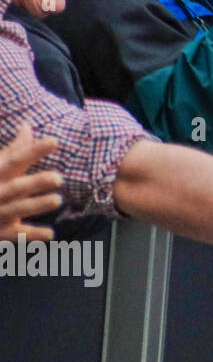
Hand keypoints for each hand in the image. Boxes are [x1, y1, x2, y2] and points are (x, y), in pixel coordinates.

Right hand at [0, 124, 60, 241]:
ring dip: (36, 205)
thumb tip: (28, 127)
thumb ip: (13, 151)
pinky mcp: (1, 232)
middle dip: (35, 183)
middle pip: (15, 187)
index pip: (15, 161)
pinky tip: (51, 234)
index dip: (33, 151)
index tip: (54, 141)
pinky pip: (18, 235)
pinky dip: (33, 235)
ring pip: (17, 210)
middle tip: (58, 177)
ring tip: (57, 200)